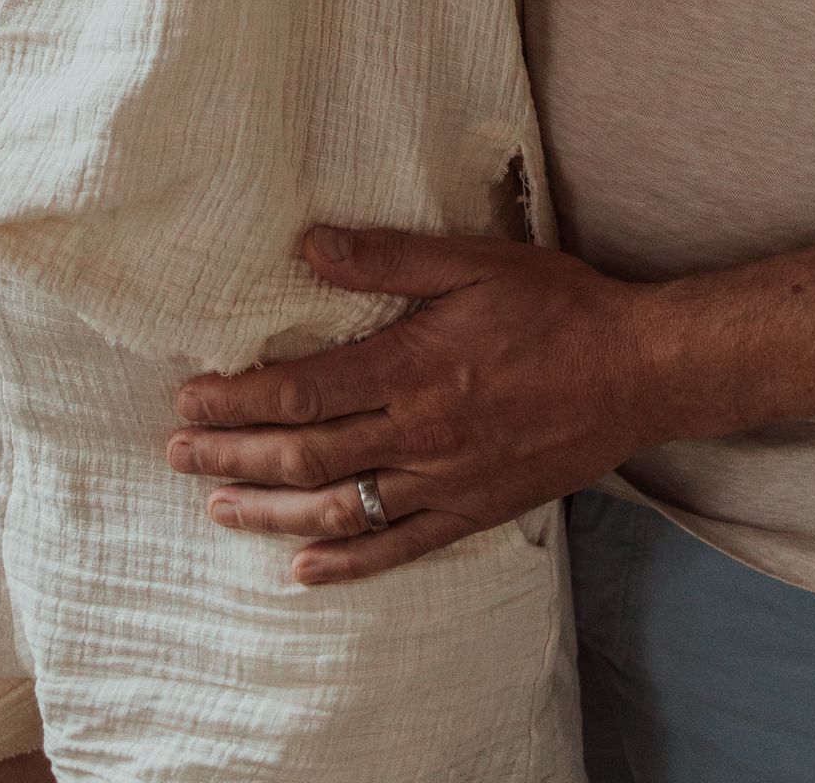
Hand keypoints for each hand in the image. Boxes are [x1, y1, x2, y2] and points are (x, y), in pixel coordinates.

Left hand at [167, 228, 673, 585]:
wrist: (637, 372)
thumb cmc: (556, 306)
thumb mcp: (472, 261)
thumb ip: (387, 256)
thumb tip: (308, 244)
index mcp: (414, 366)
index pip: (303, 390)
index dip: (238, 397)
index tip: (189, 396)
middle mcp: (421, 434)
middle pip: (306, 454)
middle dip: (233, 455)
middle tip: (177, 454)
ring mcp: (446, 482)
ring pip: (341, 509)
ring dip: (270, 512)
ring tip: (217, 509)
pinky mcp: (472, 511)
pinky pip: (399, 548)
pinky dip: (346, 564)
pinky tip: (302, 570)